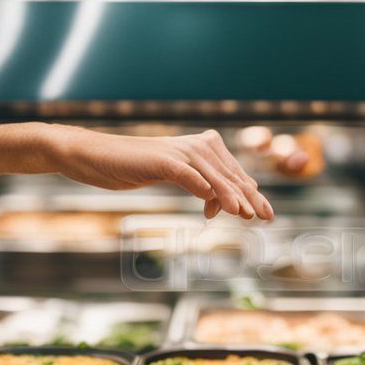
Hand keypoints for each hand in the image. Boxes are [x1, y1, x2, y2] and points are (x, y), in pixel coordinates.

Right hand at [45, 126, 273, 219]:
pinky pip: (187, 175)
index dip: (252, 195)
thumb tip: (222, 204)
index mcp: (202, 148)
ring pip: (214, 177)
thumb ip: (199, 186)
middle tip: (268, 218)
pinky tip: (211, 203)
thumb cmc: (134, 167)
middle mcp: (196, 146)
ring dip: (231, 197)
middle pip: (230, 177)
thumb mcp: (173, 177)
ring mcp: (180, 152)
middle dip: (250, 199)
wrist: (96, 157)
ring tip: (245, 215)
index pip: (234, 175)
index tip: (267, 215)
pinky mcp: (163, 160)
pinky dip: (201, 186)